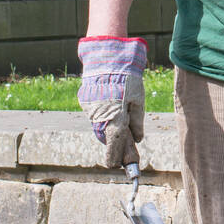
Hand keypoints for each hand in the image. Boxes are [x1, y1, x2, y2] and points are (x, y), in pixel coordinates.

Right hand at [77, 37, 147, 167]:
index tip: (119, 167)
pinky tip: (112, 105)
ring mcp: (90, 110)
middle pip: (108, 140)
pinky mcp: (85, 101)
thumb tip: (138, 139)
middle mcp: (99, 119)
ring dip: (111, 129)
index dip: (117, 159)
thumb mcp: (138, 100)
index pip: (114, 149)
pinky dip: (104, 116)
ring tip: (122, 117)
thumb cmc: (127, 78)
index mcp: (115, 120)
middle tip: (130, 147)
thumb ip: (137, 121)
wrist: (107, 56)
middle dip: (118, 144)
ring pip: (101, 128)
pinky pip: (96, 115)